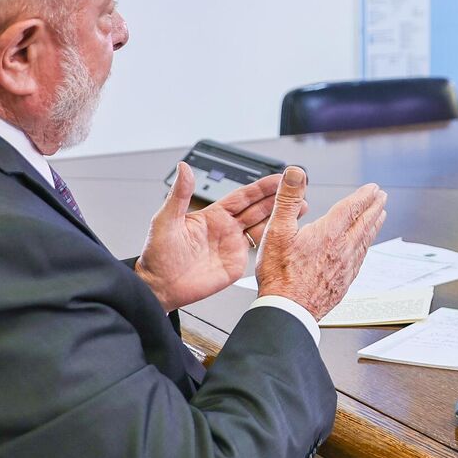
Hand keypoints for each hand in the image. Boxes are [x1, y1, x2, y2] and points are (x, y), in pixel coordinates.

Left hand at [136, 164, 306, 311]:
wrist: (160, 288)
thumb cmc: (157, 255)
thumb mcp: (166, 220)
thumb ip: (179, 195)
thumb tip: (184, 169)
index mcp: (212, 215)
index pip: (243, 196)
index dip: (262, 187)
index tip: (279, 177)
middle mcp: (226, 228)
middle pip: (258, 209)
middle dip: (278, 198)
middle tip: (297, 188)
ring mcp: (233, 246)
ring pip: (263, 227)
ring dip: (281, 217)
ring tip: (300, 207)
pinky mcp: (236, 264)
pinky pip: (259, 250)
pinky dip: (274, 241)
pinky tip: (286, 234)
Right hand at [254, 166, 388, 319]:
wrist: (288, 311)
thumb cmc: (280, 275)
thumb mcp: (277, 231)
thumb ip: (288, 199)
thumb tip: (296, 173)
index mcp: (328, 234)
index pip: (351, 208)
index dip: (363, 195)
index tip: (373, 188)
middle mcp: (342, 249)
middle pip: (364, 223)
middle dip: (374, 207)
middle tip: (382, 197)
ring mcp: (346, 267)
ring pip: (366, 241)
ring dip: (374, 225)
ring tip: (380, 217)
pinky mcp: (344, 282)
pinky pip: (361, 259)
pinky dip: (366, 247)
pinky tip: (364, 248)